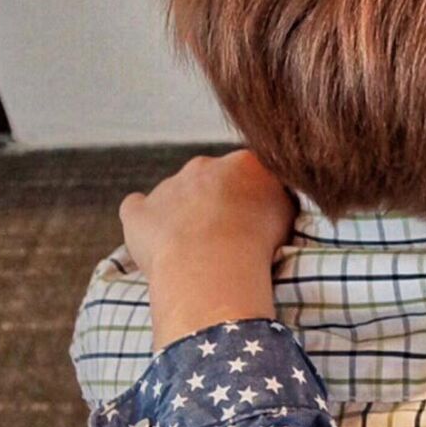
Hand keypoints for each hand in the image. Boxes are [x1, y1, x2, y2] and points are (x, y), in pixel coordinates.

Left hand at [120, 150, 292, 349]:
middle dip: (215, 200)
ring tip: (194, 249)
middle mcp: (204, 166)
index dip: (250, 195)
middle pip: (210, 178)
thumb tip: (275, 196)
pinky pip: (136, 209)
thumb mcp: (289, 213)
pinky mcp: (138, 211)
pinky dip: (144, 221)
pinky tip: (153, 238)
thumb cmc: (258, 243)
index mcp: (243, 162)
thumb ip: (277, 197)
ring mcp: (167, 187)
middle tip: (225, 234)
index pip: (248, 171)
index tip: (253, 218)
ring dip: (182, 214)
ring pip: (175, 195)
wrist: (214, 264)